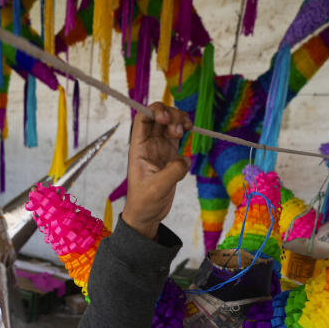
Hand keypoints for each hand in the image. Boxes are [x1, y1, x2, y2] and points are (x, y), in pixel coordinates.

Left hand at [123, 102, 192, 238]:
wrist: (146, 215)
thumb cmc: (145, 202)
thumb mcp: (158, 188)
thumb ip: (172, 172)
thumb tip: (185, 159)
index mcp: (138, 148)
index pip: (143, 119)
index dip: (154, 112)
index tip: (166, 120)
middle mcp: (148, 144)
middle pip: (158, 116)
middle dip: (171, 115)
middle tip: (179, 131)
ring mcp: (159, 148)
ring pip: (169, 123)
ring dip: (179, 120)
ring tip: (186, 130)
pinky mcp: (170, 155)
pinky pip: (178, 134)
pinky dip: (185, 129)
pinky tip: (190, 131)